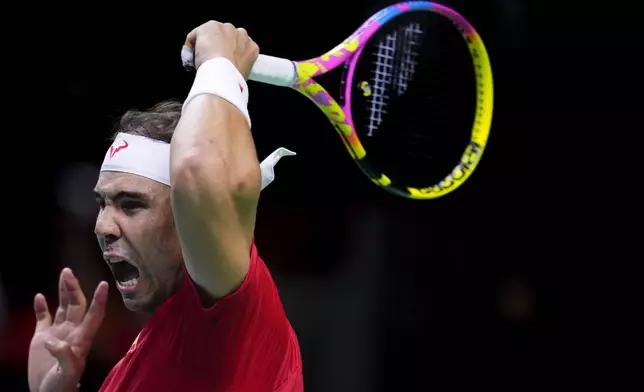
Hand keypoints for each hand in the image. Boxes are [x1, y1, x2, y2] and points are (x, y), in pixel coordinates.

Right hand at [28, 268, 107, 391]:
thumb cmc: (61, 388)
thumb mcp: (66, 375)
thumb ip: (65, 357)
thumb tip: (53, 340)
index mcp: (81, 339)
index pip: (94, 315)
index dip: (99, 300)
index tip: (104, 284)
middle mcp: (72, 332)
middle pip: (77, 305)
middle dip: (74, 288)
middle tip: (68, 272)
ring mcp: (58, 333)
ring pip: (63, 306)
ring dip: (64, 290)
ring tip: (64, 273)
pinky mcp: (42, 338)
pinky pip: (43, 318)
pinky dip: (42, 307)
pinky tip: (40, 296)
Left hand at [186, 21, 258, 78]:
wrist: (223, 72)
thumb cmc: (233, 78)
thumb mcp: (242, 75)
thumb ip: (238, 66)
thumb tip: (230, 71)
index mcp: (251, 47)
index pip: (241, 46)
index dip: (231, 53)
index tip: (224, 62)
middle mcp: (241, 34)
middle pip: (228, 36)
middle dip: (221, 44)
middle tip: (213, 59)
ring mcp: (225, 28)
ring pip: (213, 33)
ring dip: (208, 41)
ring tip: (202, 57)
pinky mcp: (210, 26)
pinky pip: (198, 34)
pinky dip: (193, 42)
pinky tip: (192, 54)